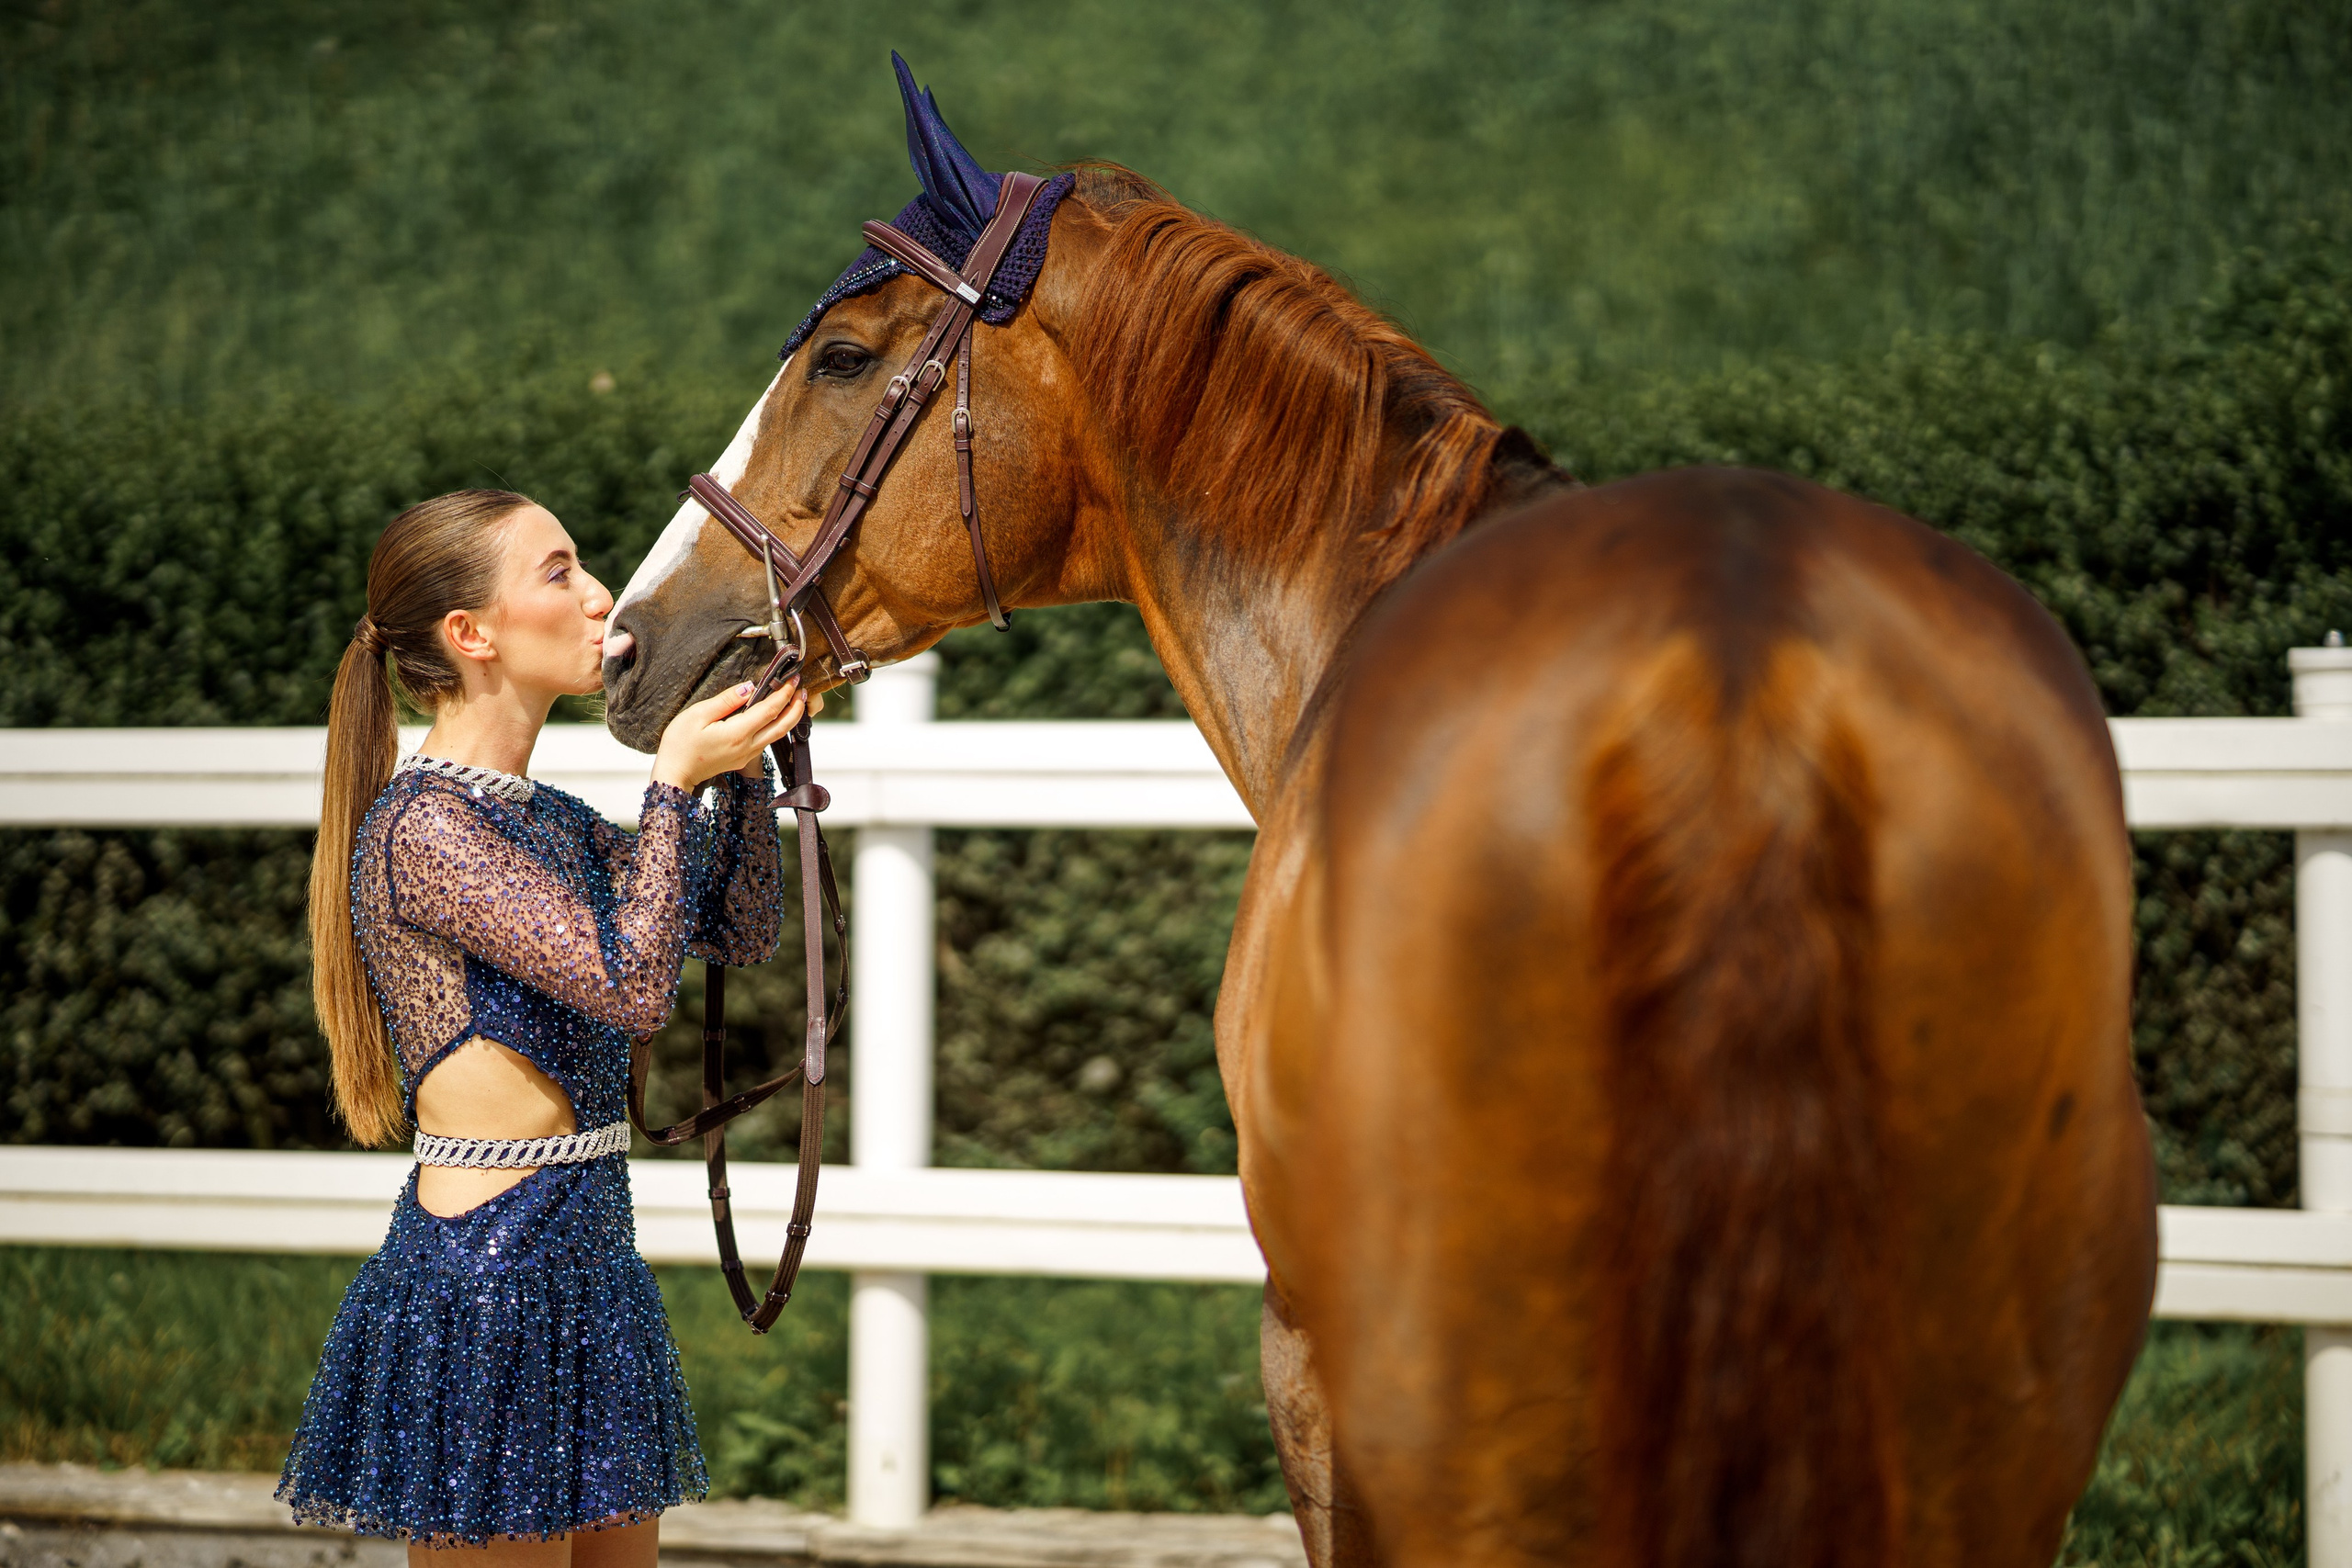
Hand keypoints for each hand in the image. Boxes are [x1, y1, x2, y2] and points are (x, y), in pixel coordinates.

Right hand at [651, 679, 807, 791]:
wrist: (675, 773)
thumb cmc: (680, 745)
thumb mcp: (697, 715)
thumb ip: (726, 700)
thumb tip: (749, 687)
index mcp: (738, 733)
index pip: (770, 710)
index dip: (784, 694)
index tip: (793, 680)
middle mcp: (748, 746)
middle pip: (782, 726)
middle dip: (796, 707)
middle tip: (802, 690)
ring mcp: (747, 755)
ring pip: (777, 735)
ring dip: (789, 717)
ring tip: (795, 701)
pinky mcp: (743, 758)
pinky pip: (767, 740)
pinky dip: (777, 726)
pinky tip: (776, 717)